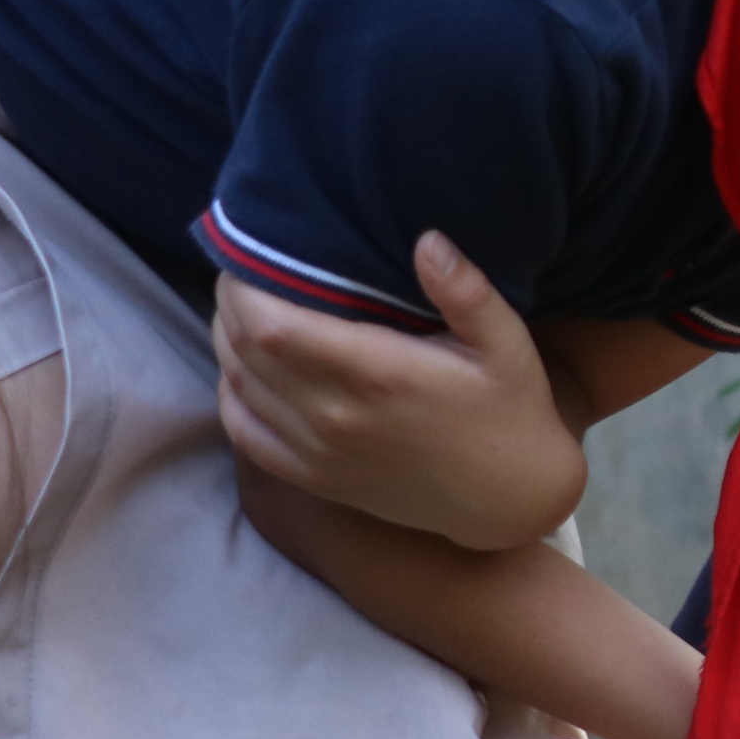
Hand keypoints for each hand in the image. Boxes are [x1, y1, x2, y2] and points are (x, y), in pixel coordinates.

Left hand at [213, 235, 586, 550]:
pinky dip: (232, 395)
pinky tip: (244, 371)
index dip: (244, 287)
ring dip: (229, 343)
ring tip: (245, 313)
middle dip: (232, 304)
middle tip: (245, 275)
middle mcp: (336, 415)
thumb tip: (428, 240)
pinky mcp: (316, 479)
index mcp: (377, 373)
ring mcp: (321, 452)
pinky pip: (246, 432)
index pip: (270, 325)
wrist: (508, 498)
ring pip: (239, 384)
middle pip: (244, 349)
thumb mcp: (508, 345)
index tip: (251, 256)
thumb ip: (467, 292)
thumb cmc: (510, 410)